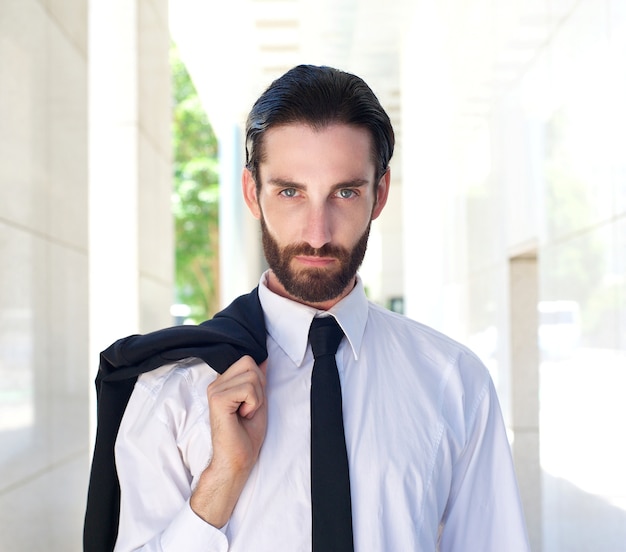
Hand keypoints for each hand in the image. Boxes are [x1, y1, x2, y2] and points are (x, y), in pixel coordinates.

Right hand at [190, 356, 267, 526]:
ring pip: (252, 376)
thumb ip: (259, 380)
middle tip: (248, 408)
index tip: (251, 402)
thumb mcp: (259, 401)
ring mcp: (215, 390)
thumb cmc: (246, 435)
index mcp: (223, 383)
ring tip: (245, 414)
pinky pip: (248, 389)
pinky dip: (253, 404)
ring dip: (256, 398)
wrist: (238, 459)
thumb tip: (264, 359)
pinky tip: (242, 416)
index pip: (248, 360)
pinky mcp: (218, 399)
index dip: (258, 381)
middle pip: (250, 363)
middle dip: (259, 387)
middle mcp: (216, 384)